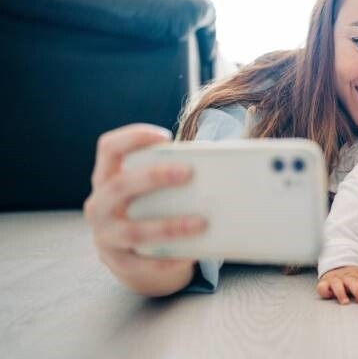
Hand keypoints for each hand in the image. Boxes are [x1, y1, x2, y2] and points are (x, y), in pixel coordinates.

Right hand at [83, 124, 207, 295]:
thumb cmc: (150, 209)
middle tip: (188, 173)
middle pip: (119, 187)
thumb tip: (217, 162)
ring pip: (133, 231)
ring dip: (169, 226)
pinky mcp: (119, 262)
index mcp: (106, 178)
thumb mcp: (151, 190)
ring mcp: (105, 236)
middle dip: (153, 177)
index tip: (165, 136)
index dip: (133, 138)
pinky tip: (191, 254)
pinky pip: (143, 263)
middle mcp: (99, 206)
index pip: (109, 148)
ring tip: (202, 223)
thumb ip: (170, 173)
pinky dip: (169, 259)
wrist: (132, 257)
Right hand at [316, 266, 357, 304]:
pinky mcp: (324, 284)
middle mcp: (346, 278)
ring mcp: (335, 280)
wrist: (336, 267)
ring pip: (337, 284)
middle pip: (353, 282)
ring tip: (345, 302)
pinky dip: (324, 290)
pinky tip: (328, 295)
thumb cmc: (353, 279)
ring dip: (341, 292)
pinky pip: (322, 287)